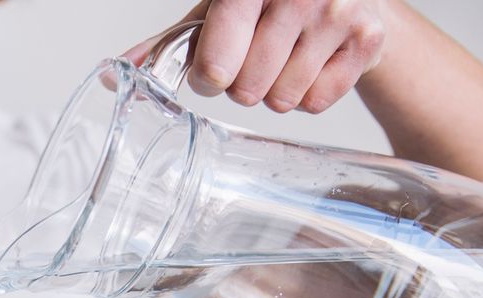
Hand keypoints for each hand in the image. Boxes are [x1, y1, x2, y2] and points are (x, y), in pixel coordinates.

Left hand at [126, 0, 390, 113]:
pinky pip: (316, 102)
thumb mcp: (215, 10)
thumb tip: (115, 75)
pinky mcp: (367, 39)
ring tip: (285, 57)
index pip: (217, 63)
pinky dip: (309, 93)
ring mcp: (338, 13)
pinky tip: (312, 61)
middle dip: (243, 86)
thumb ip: (167, 44)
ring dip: (275, 91)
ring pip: (282, 99)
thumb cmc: (269, 0)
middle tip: (255, 58)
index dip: (210, 77)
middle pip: (247, 90)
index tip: (215, 69)